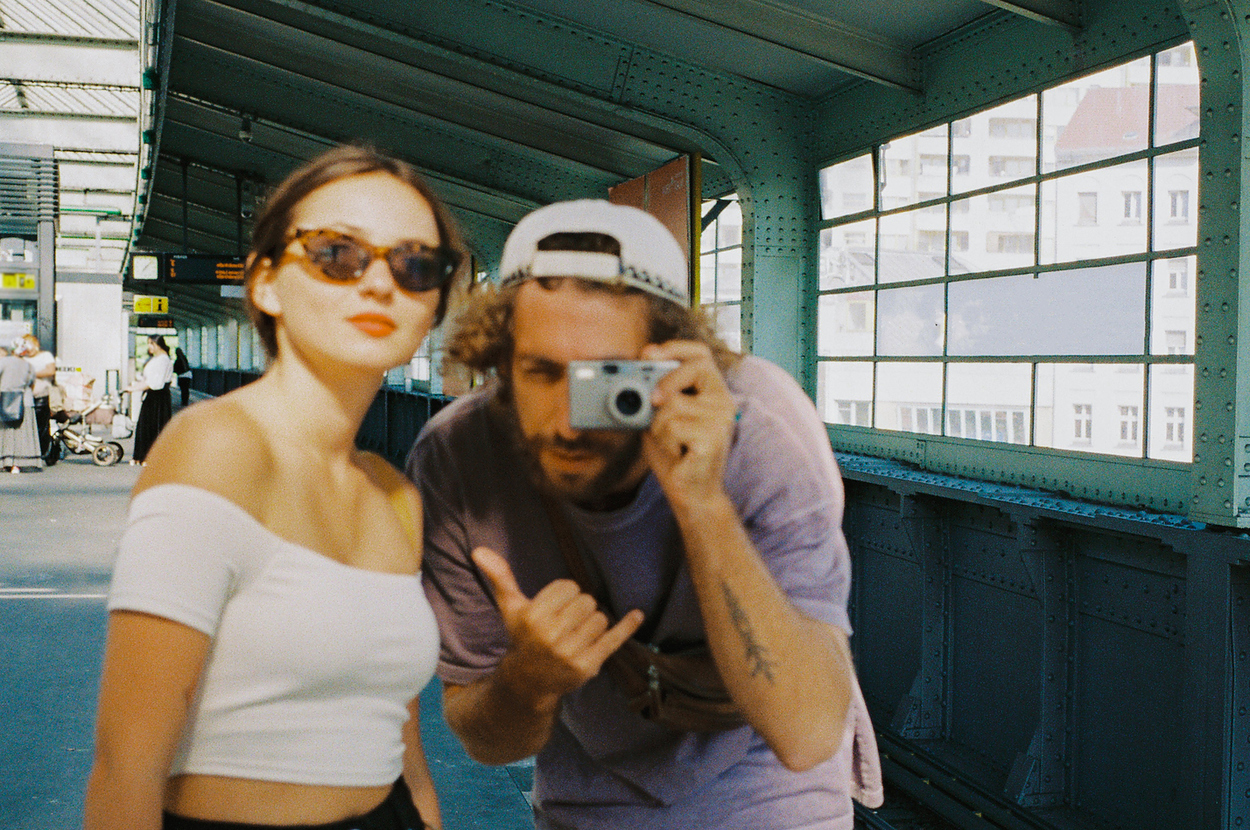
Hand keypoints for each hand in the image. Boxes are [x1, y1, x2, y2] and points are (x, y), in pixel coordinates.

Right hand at [472, 547, 642, 702]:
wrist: (528, 682)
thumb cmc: (522, 636)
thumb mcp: (510, 607)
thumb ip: (500, 577)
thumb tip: (479, 549)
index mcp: (533, 617)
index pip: (569, 586)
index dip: (565, 594)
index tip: (555, 608)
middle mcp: (550, 636)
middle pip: (587, 601)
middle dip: (580, 608)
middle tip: (567, 623)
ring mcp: (570, 654)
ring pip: (600, 618)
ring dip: (593, 623)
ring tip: (576, 634)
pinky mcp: (588, 667)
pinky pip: (614, 640)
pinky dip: (627, 626)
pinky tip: (637, 614)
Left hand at [640, 341, 736, 512]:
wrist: (691, 493)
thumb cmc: (675, 454)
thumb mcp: (658, 419)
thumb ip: (650, 397)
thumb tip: (629, 379)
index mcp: (712, 391)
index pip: (702, 354)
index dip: (676, 347)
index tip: (649, 353)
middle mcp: (723, 401)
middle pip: (695, 367)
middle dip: (667, 380)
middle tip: (652, 401)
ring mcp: (721, 420)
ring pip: (674, 404)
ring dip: (659, 425)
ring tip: (671, 443)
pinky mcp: (713, 439)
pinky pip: (674, 427)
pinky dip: (665, 441)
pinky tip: (678, 454)